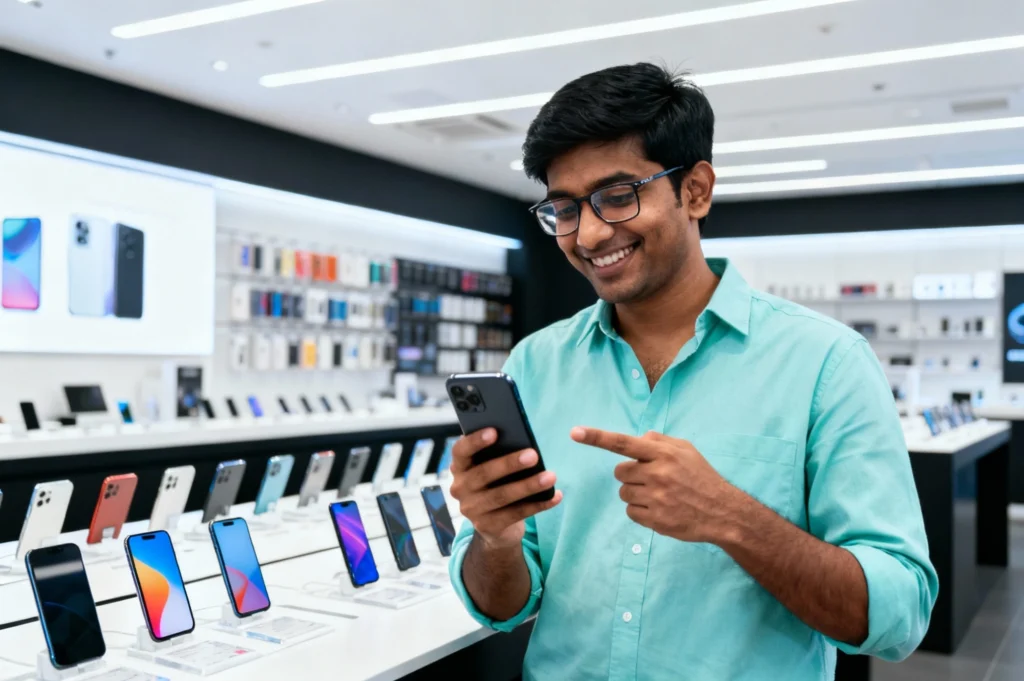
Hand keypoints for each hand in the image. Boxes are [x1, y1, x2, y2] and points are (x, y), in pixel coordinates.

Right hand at [448, 428, 561, 547]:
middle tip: (533, 455)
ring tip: (550, 476)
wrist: (493, 525)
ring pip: (501, 496)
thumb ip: (497, 455)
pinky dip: (538, 504)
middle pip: (483, 473)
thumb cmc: (496, 484)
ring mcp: (471, 510)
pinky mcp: (487, 526)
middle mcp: (460, 488)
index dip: (475, 441)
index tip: (495, 431)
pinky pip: (516, 514)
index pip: (461, 451)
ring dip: (528, 485)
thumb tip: (521, 440)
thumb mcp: (491, 468)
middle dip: (510, 463)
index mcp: (459, 467)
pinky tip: (555, 496)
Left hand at [570, 427, 741, 543]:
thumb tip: (640, 437)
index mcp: (663, 454)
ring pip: (623, 493)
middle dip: (630, 475)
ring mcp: (655, 498)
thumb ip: (660, 441)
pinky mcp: (655, 519)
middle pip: (619, 472)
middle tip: (652, 479)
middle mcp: (657, 474)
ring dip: (636, 493)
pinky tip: (660, 509)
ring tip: (660, 495)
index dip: (597, 437)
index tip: (574, 432)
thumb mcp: (687, 450)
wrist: (723, 512)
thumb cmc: (702, 477)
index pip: (623, 442)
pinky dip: (641, 511)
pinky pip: (630, 512)